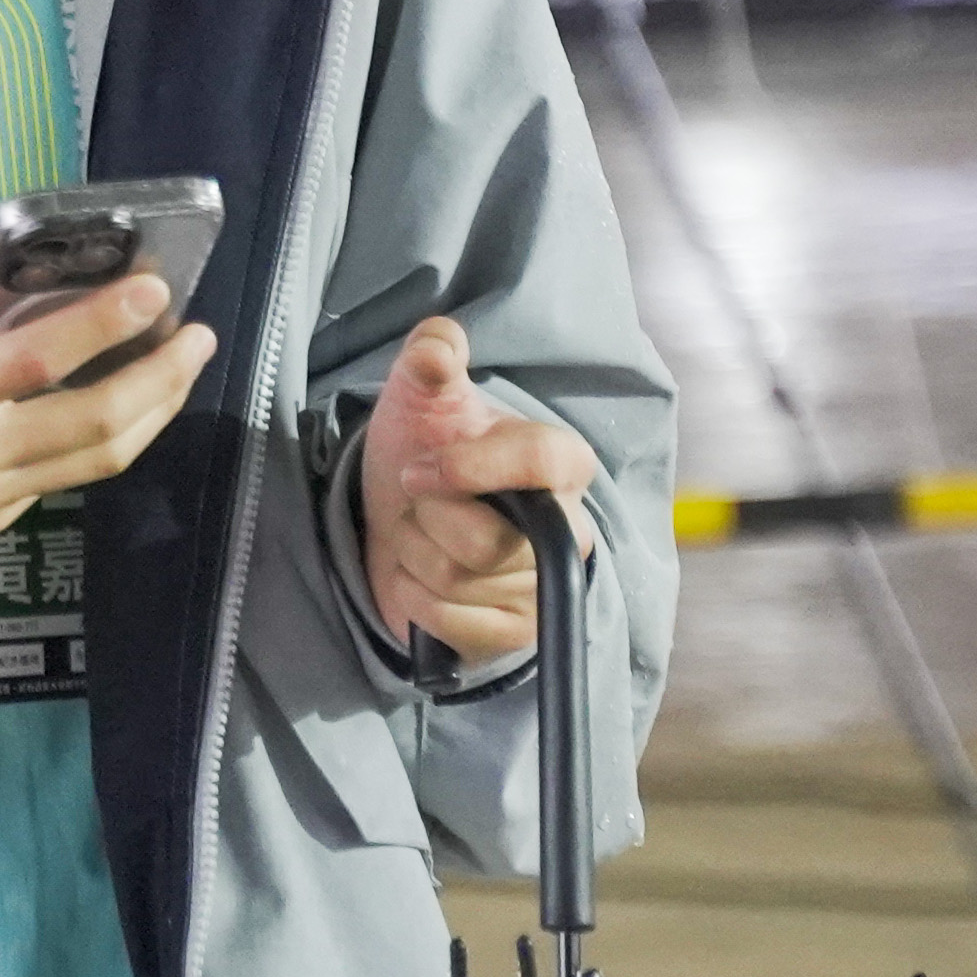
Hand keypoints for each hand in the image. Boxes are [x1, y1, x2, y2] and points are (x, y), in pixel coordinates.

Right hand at [0, 234, 213, 547]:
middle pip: (97, 423)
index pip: (39, 360)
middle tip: (198, 334)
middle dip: (161, 377)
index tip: (153, 290)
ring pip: (97, 461)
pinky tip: (126, 401)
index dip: (104, 325)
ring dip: (153, 412)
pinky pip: (66, 478)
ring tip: (183, 366)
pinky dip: (108, 440)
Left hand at [354, 318, 603, 668]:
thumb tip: (436, 345)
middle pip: (485, 542)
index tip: (416, 468)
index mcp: (564, 461)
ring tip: (420, 532)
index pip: (539, 462)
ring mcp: (543, 586)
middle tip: (420, 500)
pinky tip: (418, 574)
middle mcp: (569, 528)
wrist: (407, 515)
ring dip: (413, 553)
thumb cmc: (428, 449)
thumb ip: (431, 357)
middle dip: (426, 518)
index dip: (467, 468)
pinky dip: (414, 597)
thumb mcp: (425, 395)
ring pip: (458, 581)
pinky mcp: (515, 632)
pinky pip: (450, 624)